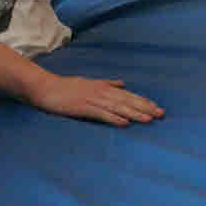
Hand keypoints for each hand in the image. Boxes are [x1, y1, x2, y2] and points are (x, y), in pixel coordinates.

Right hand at [32, 74, 164, 126]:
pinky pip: (101, 114)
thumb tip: (122, 83)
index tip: (157, 108)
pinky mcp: (83, 107)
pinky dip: (113, 118)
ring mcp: (92, 99)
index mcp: (103, 87)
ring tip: (148, 120)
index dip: (143, 101)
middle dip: (144, 107)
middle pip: (126, 100)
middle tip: (161, 114)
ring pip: (117, 107)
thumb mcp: (89, 82)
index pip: (127, 95)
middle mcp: (100, 91)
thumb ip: (107, 83)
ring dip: (134, 113)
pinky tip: (124, 124)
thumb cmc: (66, 87)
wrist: (45, 88)